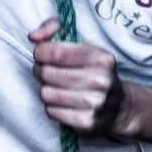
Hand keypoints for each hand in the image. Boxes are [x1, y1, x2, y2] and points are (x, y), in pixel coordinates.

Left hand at [30, 20, 127, 137]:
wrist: (118, 107)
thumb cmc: (94, 72)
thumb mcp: (82, 45)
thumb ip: (55, 29)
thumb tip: (33, 36)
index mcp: (100, 58)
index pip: (55, 52)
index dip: (40, 52)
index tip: (42, 54)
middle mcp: (100, 80)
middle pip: (46, 73)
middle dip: (41, 71)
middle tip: (48, 72)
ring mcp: (95, 104)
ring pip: (46, 93)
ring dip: (46, 90)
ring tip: (56, 88)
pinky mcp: (87, 123)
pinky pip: (51, 112)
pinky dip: (52, 107)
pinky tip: (63, 103)